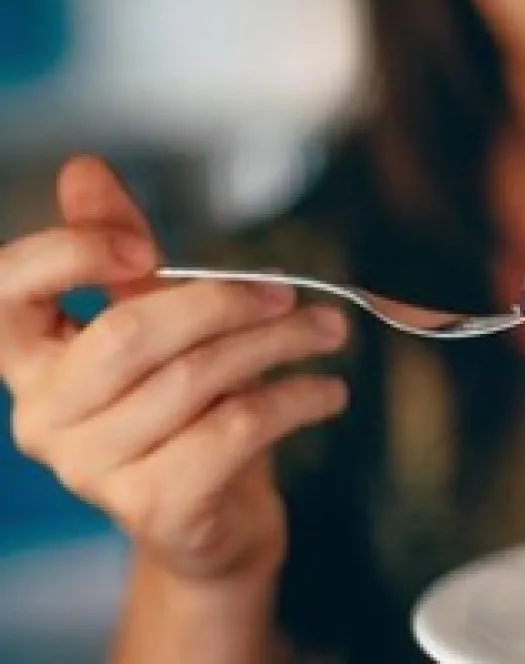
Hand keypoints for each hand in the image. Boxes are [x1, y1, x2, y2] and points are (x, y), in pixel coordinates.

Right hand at [0, 156, 348, 583]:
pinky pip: (236, 430)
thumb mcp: (155, 322)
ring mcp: (93, 469)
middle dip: (224, 301)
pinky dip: (296, 399)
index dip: (70, 252)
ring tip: (328, 330)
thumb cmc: (185, 408)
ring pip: (196, 378)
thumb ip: (119, 251)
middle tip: (290, 289)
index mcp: (31, 358)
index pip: (6, 288)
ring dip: (278, 344)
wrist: (216, 519)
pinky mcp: (154, 506)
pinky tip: (329, 391)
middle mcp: (44, 416)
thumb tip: (83, 167)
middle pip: (133, 332)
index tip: (144, 246)